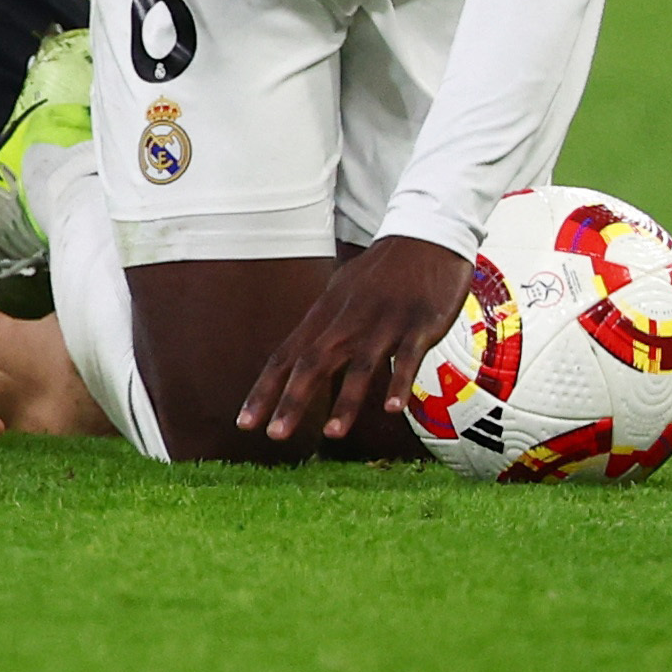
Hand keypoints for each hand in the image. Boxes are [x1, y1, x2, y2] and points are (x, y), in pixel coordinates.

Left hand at [238, 235, 472, 444]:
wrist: (426, 236)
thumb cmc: (381, 273)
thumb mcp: (341, 294)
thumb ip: (320, 329)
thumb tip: (294, 359)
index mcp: (326, 315)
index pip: (287, 356)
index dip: (265, 390)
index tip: (245, 424)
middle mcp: (349, 320)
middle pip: (315, 362)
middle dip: (293, 400)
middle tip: (274, 436)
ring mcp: (385, 323)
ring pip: (360, 365)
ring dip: (346, 400)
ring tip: (331, 435)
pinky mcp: (420, 324)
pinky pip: (408, 357)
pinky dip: (400, 382)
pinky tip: (392, 409)